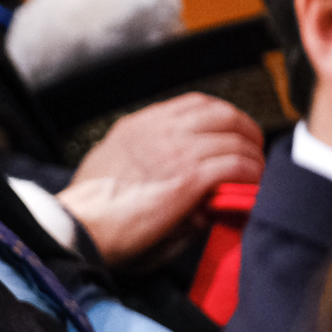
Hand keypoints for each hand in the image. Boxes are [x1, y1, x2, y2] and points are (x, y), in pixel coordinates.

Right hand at [58, 93, 263, 263]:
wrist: (77, 227)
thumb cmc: (89, 211)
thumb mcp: (117, 176)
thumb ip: (151, 171)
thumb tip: (187, 188)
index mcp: (138, 126)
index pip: (194, 104)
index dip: (222, 118)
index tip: (231, 137)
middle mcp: (158, 129)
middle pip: (221, 111)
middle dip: (245, 129)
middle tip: (253, 152)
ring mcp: (175, 149)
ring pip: (235, 136)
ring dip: (252, 155)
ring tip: (255, 175)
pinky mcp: (189, 177)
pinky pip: (236, 165)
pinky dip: (251, 174)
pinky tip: (251, 188)